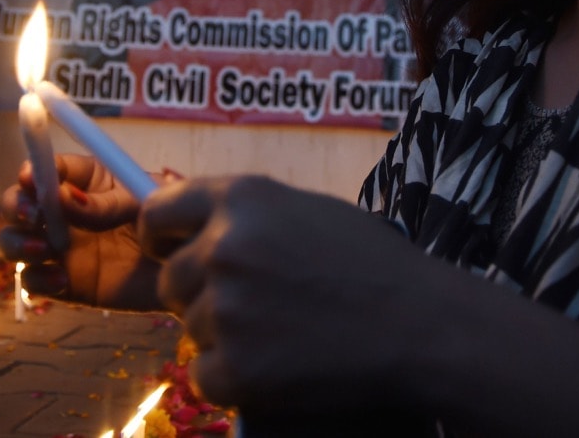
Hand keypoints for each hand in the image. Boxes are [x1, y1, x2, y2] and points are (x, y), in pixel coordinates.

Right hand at [0, 153, 162, 308]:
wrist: (185, 271)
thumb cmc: (169, 223)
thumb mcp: (143, 203)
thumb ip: (104, 204)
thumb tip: (63, 198)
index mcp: (86, 179)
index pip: (47, 167)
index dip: (34, 169)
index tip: (32, 178)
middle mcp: (64, 211)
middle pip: (19, 202)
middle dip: (16, 205)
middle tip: (33, 216)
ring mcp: (60, 247)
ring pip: (14, 241)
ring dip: (16, 242)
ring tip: (44, 250)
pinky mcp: (64, 282)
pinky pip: (33, 281)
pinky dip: (37, 280)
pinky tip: (61, 280)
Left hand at [139, 175, 417, 412]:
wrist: (420, 327)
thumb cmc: (373, 264)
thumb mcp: (306, 211)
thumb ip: (246, 217)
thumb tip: (196, 232)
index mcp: (241, 199)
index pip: (158, 212)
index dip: (160, 236)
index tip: (168, 251)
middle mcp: (223, 247)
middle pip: (170, 280)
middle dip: (199, 295)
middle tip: (251, 307)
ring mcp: (225, 309)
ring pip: (191, 330)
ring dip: (225, 337)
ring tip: (284, 333)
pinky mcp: (235, 368)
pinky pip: (206, 377)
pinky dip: (235, 378)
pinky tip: (281, 364)